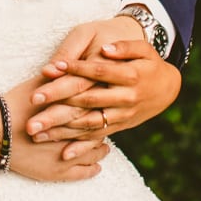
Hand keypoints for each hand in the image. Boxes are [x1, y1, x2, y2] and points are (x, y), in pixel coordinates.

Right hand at [0, 79, 109, 181]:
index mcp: (71, 109)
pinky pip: (83, 172)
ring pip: (93, 153)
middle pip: (97, 130)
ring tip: (104, 148)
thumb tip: (73, 68)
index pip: (96, 109)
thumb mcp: (38, 86)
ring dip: (100, 149)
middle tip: (108, 129)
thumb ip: (58, 78)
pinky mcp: (58, 171)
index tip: (107, 109)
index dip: (103, 109)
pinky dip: (92, 169)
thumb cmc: (13, 105)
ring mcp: (67, 154)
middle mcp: (74, 133)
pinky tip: (97, 166)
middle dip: (103, 129)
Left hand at [26, 24, 180, 142]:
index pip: (98, 72)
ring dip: (62, 128)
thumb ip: (125, 47)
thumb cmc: (148, 62)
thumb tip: (105, 50)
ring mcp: (122, 115)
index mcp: (130, 75)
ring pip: (88, 123)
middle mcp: (126, 98)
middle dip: (58, 103)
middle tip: (33, 103)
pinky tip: (62, 153)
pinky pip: (97, 138)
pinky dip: (80, 147)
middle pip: (87, 101)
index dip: (74, 69)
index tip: (49, 69)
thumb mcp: (143, 48)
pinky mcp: (119, 127)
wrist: (167, 88)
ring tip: (37, 131)